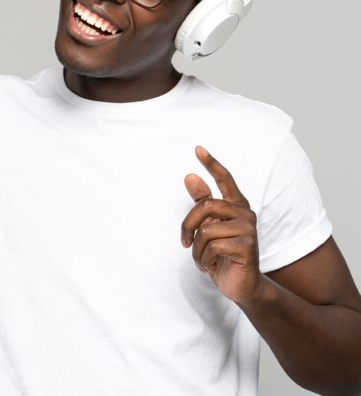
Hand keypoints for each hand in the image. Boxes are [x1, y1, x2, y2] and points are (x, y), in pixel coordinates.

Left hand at [180, 146, 264, 304]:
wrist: (240, 286)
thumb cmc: (222, 255)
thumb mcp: (208, 228)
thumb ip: (201, 203)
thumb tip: (189, 176)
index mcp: (236, 206)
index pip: (225, 179)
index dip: (211, 164)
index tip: (198, 148)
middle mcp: (245, 213)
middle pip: (205, 206)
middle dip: (188, 226)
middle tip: (185, 243)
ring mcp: (249, 229)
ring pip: (206, 230)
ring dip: (197, 249)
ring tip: (202, 259)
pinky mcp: (247, 246)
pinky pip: (213, 246)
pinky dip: (204, 259)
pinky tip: (211, 266)